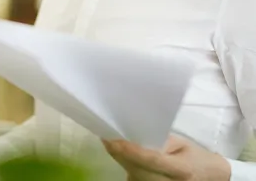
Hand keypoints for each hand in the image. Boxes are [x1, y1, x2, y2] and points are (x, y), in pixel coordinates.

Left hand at [102, 135, 230, 180]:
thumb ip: (161, 141)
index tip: (113, 140)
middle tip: (105, 138)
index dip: (131, 152)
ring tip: (111, 143)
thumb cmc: (193, 155)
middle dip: (120, 155)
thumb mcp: (181, 143)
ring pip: (134, 177)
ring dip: (120, 160)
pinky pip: (135, 180)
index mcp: (180, 169)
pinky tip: (120, 154)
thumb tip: (136, 137)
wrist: (206, 177)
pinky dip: (126, 167)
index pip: (152, 160)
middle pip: (138, 170)